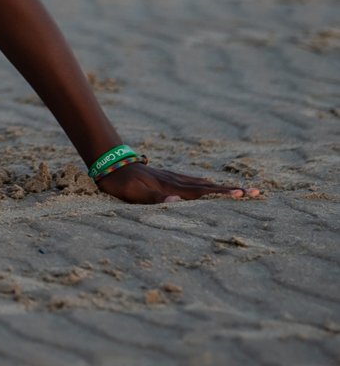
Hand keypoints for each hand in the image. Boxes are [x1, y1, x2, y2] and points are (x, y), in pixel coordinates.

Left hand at [95, 163, 260, 203]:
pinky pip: (191, 180)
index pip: (202, 192)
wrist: (109, 162)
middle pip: (209, 186)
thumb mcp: (134, 194)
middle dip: (231, 190)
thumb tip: (177, 202)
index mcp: (172, 187)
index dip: (222, 194)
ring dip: (221, 186)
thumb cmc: (120, 182)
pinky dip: (205, 183)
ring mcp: (172, 176)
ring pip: (202, 182)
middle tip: (256, 192)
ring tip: (239, 190)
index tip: (243, 195)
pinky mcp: (166, 175)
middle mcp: (176, 180)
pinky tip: (206, 185)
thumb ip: (154, 199)